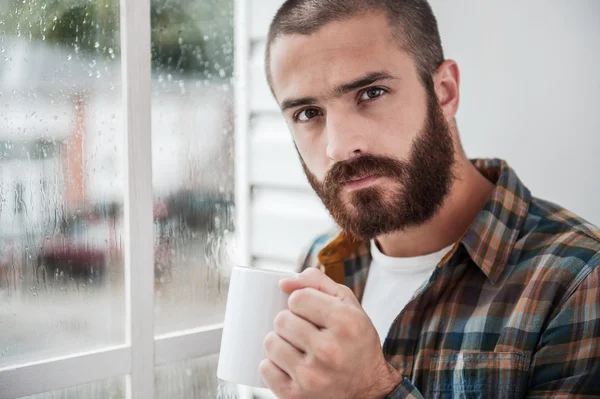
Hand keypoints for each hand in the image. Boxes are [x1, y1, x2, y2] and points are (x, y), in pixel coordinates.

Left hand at [260, 268, 400, 398]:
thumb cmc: (356, 343)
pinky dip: (275, 365)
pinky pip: (266, 368)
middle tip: (306, 333)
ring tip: (299, 349)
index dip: (301, 303)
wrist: (369, 390)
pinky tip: (292, 366)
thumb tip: (283, 282)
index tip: (311, 312)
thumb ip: (318, 283)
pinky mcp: (295, 396)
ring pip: (271, 343)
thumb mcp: (349, 306)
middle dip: (290, 323)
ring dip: (281, 343)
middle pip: (282, 320)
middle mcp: (328, 350)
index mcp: (345, 323)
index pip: (297, 298)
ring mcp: (311, 377)